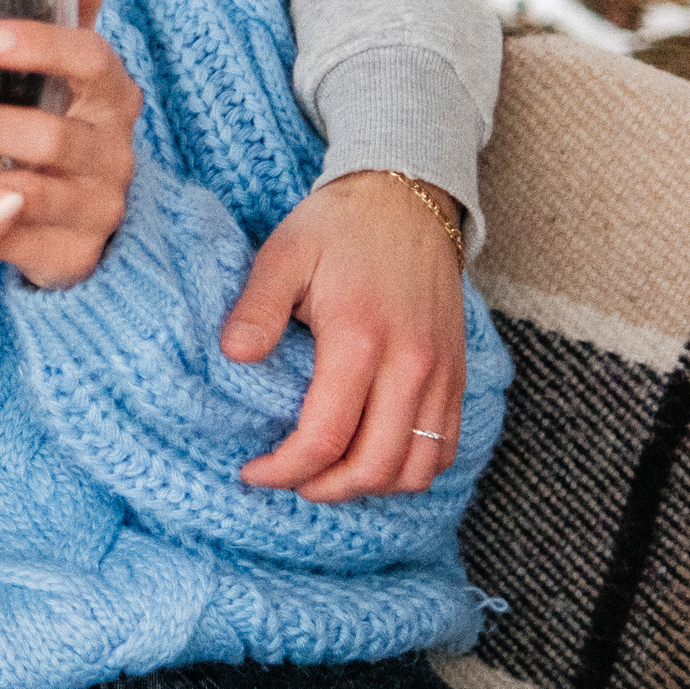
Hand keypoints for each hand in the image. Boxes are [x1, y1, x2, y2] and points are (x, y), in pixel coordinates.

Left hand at [0, 0, 139, 289]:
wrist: (83, 220)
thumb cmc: (55, 122)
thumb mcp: (64, 67)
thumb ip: (65, 5)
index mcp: (113, 90)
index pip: (88, 56)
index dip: (36, 45)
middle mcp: (116, 148)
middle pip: (49, 133)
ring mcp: (99, 205)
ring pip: (24, 193)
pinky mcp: (74, 255)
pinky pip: (14, 244)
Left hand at [220, 172, 466, 500]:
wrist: (405, 200)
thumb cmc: (338, 228)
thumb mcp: (285, 253)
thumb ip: (258, 307)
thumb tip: (233, 356)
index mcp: (361, 336)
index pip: (325, 435)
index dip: (285, 468)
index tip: (254, 471)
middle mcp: (411, 363)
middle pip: (375, 465)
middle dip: (325, 488)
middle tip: (288, 481)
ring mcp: (442, 373)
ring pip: (417, 468)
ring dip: (370, 487)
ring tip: (327, 477)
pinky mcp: (456, 375)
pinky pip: (444, 447)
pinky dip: (409, 470)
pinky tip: (371, 460)